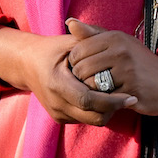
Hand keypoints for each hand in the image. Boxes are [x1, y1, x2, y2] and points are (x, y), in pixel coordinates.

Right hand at [0, 25, 134, 126]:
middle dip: (114, 109)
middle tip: (129, 97)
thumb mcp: (68, 42)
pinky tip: (104, 97)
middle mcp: (56, 103)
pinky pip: (85, 119)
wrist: (27, 65)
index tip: (131, 97)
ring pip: (92, 121)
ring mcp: (57, 113)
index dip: (112, 101)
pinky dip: (97, 111)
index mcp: (57, 83)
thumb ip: (88, 41)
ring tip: (118, 95)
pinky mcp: (60, 118)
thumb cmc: (52, 50)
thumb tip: (107, 36)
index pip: (89, 100)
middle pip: (93, 116)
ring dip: (107, 111)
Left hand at [64, 18, 157, 116]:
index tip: (87, 70)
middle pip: (81, 68)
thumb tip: (69, 21)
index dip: (76, 65)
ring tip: (104, 89)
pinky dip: (105, 99)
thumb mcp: (120, 44)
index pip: (78, 51)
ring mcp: (127, 69)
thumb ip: (92, 34)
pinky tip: (115, 96)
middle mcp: (121, 49)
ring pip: (90, 83)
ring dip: (93, 91)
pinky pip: (104, 96)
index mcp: (115, 37)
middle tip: (94, 83)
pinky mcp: (131, 88)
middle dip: (83, 79)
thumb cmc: (141, 64)